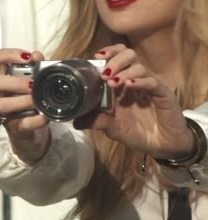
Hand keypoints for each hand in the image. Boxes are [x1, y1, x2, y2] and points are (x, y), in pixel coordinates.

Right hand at [0, 48, 49, 161]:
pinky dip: (35, 120)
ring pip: (2, 104)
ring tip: (37, 100)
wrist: (32, 131)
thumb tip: (39, 57)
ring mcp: (5, 112)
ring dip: (23, 100)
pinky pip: (22, 123)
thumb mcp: (35, 85)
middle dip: (16, 81)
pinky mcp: (15, 127)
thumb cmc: (31, 104)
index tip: (28, 57)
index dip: (10, 55)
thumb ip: (37, 70)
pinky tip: (44, 115)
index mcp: (5, 80)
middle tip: (33, 84)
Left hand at [74, 44, 194, 158]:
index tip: (96, 57)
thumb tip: (75, 122)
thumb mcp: (113, 128)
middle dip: (115, 60)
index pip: (117, 59)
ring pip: (140, 66)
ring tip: (113, 83)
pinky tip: (130, 86)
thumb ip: (96, 122)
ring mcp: (150, 86)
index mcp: (123, 86)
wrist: (160, 146)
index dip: (108, 53)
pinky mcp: (163, 94)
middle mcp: (135, 82)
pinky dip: (141, 81)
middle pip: (129, 55)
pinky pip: (153, 82)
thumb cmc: (137, 133)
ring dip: (124, 71)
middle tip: (104, 74)